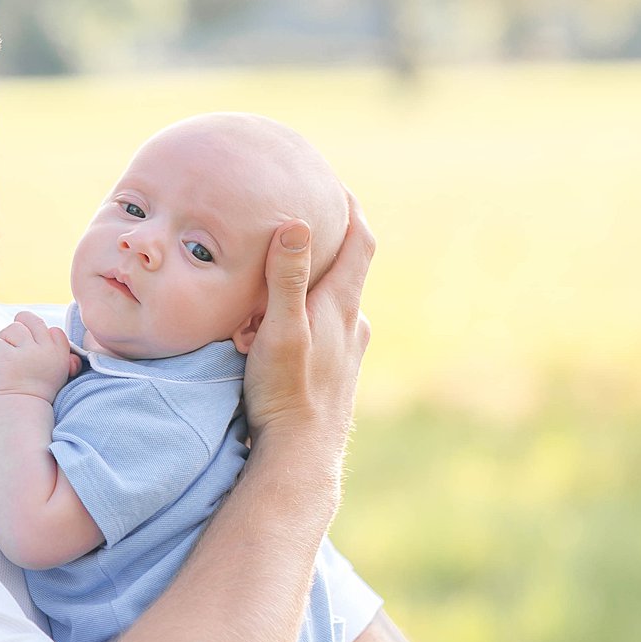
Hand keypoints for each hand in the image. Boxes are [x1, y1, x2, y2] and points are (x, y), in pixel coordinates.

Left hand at [0, 312, 80, 405]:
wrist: (21, 413)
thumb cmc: (38, 393)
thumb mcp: (59, 375)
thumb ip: (65, 358)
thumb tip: (69, 351)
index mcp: (60, 352)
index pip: (51, 328)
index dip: (40, 334)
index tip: (35, 350)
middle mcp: (44, 350)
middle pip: (29, 319)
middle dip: (20, 327)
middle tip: (16, 345)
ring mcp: (25, 353)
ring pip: (12, 329)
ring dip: (7, 342)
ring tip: (9, 361)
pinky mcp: (5, 358)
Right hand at [243, 192, 373, 455]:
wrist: (300, 459)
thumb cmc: (286, 393)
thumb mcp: (281, 330)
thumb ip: (287, 277)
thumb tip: (297, 223)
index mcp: (342, 307)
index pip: (360, 242)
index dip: (351, 208)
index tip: (335, 182)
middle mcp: (353, 327)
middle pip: (349, 270)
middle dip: (330, 244)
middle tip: (304, 219)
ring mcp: (347, 354)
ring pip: (336, 304)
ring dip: (316, 284)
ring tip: (287, 271)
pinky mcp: (335, 377)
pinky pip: (327, 332)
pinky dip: (310, 315)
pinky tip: (286, 326)